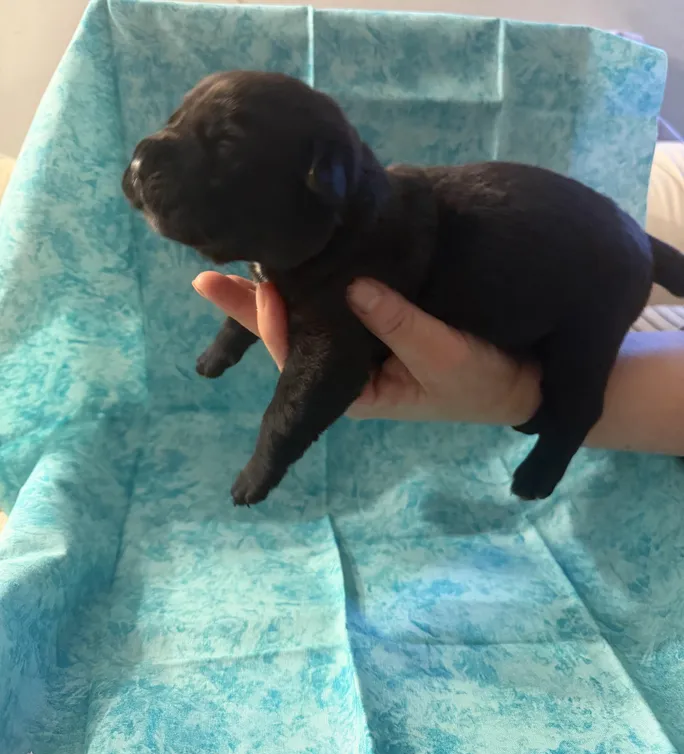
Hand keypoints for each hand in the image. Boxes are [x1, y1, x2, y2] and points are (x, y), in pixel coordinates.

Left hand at [192, 271, 540, 425]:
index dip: (274, 328)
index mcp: (354, 388)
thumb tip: (355, 285)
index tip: (262, 292)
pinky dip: (314, 272)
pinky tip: (292, 250)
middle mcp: (349, 363)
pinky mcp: (381, 311)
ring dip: (276, 285)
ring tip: (234, 258)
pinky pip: (339, 292)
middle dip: (251, 308)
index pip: (298, 360)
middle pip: (291, 333)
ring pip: (309, 311)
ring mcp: (362, 336)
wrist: (523, 376)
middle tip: (205, 281)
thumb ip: (401, 324)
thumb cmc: (484, 382)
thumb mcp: (445, 359)